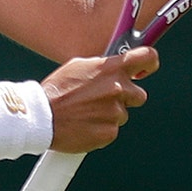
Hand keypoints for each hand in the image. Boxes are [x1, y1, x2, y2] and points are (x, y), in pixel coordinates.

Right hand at [41, 47, 158, 153]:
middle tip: (104, 99)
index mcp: (111, 69)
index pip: (146, 58)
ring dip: (110, 114)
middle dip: (125, 97)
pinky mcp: (110, 132)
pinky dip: (102, 128)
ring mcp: (115, 112)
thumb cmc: (57, 91)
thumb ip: (101, 66)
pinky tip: (86, 123)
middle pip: (138, 95)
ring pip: (123, 114)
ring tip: (87, 112)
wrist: (41, 117)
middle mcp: (117, 89)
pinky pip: (113, 130)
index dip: (150, 63)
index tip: (147, 68)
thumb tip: (112, 66)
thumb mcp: (78, 66)